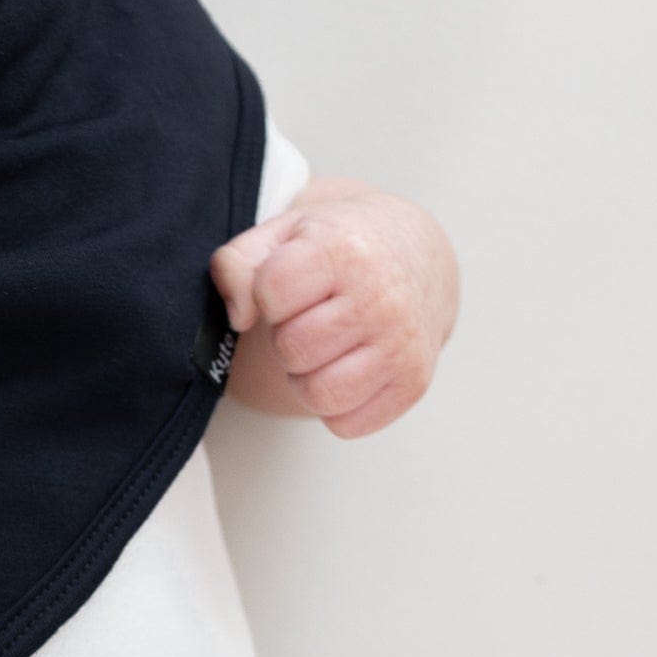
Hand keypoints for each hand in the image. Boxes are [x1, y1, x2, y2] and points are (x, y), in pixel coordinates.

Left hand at [209, 178, 458, 437]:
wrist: (419, 257)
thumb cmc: (343, 249)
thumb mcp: (284, 233)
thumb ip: (237, 264)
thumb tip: (240, 317)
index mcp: (344, 251)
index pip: (271, 292)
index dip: (268, 296)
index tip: (290, 287)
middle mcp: (380, 298)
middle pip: (292, 349)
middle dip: (288, 339)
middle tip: (310, 320)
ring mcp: (402, 344)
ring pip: (318, 394)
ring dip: (308, 378)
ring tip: (326, 348)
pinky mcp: (413, 383)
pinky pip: (346, 424)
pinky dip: (337, 406)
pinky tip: (349, 368)